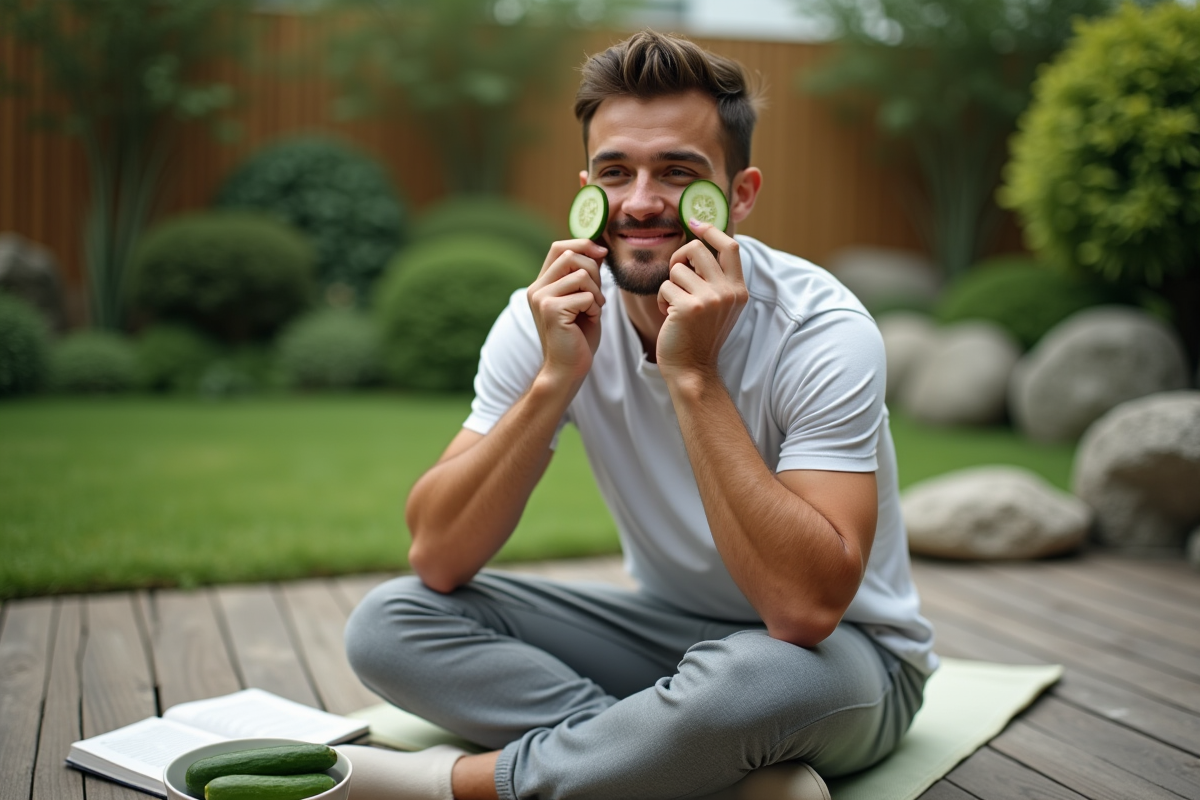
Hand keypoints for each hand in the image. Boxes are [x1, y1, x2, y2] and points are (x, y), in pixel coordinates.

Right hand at [527, 238, 606, 385]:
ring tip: (592, 311)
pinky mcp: (552, 310)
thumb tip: (597, 249)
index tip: (602, 252)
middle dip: (594, 271)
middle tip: (597, 296)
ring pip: (581, 274)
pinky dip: (595, 308)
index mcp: (542, 284)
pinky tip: (588, 321)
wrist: (567, 369)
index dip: (583, 244)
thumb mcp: (584, 300)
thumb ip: (585, 276)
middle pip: (570, 256)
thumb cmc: (577, 337)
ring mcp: (542, 298)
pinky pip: (586, 295)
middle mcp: (537, 288)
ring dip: (596, 293)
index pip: (559, 248)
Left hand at [656, 219, 747, 379]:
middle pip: (696, 249)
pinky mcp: (688, 308)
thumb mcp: (718, 305)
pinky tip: (670, 317)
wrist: (693, 369)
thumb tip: (700, 241)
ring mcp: (710, 300)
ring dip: (669, 286)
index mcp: (738, 289)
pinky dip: (662, 301)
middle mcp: (728, 292)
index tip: (695, 223)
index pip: (730, 246)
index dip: (711, 230)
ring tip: (676, 306)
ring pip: (676, 269)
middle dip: (678, 259)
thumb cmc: (699, 334)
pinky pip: (664, 287)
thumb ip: (716, 278)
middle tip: (676, 278)